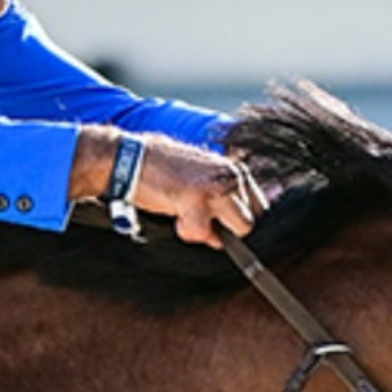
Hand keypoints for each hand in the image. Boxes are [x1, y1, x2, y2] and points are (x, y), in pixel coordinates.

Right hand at [71, 128, 266, 248]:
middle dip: (227, 230)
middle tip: (196, 219)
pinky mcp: (198, 199)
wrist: (131, 157)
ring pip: (240, 230)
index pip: (260, 208)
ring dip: (209, 231)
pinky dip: (187, 231)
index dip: (239, 222)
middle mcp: (233, 175)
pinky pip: (205, 234)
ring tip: (184, 214)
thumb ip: (219, 200)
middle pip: (252, 222)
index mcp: (235, 168)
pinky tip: (174, 213)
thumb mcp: (199, 179)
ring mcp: (218, 187)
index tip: (222, 228)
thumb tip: (228, 234)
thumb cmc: (160, 169)